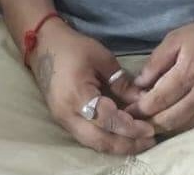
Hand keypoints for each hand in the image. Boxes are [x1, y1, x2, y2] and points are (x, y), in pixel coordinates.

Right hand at [28, 19, 155, 154]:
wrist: (44, 47)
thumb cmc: (74, 47)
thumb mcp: (102, 58)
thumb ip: (121, 81)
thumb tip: (143, 100)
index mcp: (78, 95)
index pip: (108, 121)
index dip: (130, 128)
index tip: (150, 129)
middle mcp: (68, 115)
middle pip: (101, 140)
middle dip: (127, 144)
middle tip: (150, 141)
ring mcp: (64, 121)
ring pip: (93, 143)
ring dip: (117, 146)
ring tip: (140, 142)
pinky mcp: (64, 121)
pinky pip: (87, 138)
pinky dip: (106, 140)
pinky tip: (121, 136)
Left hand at [125, 17, 193, 135]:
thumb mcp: (175, 39)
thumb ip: (156, 62)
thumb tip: (138, 84)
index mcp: (187, 71)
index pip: (158, 99)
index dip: (140, 107)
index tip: (126, 109)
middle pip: (168, 118)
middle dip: (147, 121)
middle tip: (132, 119)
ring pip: (181, 125)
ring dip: (161, 128)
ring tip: (145, 123)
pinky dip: (177, 126)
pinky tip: (166, 122)